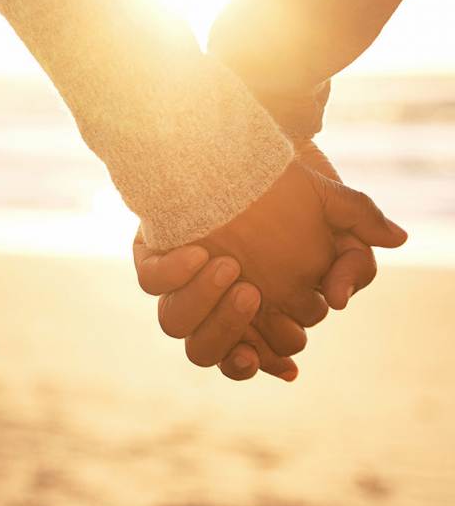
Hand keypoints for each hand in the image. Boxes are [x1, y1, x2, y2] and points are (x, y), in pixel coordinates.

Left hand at [137, 155, 406, 379]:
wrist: (243, 147)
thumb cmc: (290, 189)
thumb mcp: (332, 219)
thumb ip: (354, 258)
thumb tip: (339, 299)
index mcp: (250, 311)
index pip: (251, 358)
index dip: (266, 356)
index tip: (284, 336)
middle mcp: (208, 303)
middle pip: (207, 352)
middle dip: (229, 328)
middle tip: (250, 292)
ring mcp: (178, 280)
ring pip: (174, 323)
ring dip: (200, 305)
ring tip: (228, 267)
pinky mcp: (154, 252)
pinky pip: (151, 280)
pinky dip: (171, 274)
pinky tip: (196, 253)